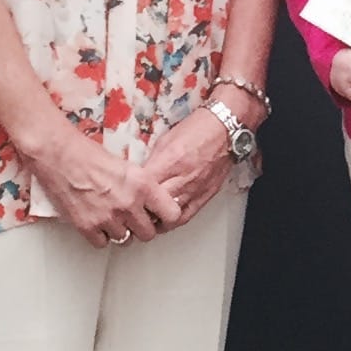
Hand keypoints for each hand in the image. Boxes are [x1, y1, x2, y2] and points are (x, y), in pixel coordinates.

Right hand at [21, 125, 175, 248]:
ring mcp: (107, 217)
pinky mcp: (87, 226)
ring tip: (112, 217)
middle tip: (134, 219)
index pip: (171, 214)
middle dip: (142, 227)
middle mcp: (128, 204)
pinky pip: (103, 243)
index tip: (161, 217)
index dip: (166, 217)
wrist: (59, 155)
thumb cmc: (89, 154)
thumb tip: (153, 203)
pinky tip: (98, 222)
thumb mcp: (128, 166)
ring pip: (125, 240)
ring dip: (120, 231)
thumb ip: (143, 187)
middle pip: (148, 233)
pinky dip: (101, 236)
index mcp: (142, 185)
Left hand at [142, 106, 237, 220]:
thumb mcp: (165, 140)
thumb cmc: (196, 129)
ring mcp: (194, 190)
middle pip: (154, 206)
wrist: (225, 129)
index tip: (125, 197)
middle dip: (140, 211)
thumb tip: (140, 176)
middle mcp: (181, 179)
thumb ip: (152, 161)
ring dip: (156, 220)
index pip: (143, 188)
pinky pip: (187, 216)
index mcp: (168, 162)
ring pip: (169, 216)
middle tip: (131, 212)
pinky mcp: (205, 195)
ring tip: (146, 219)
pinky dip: (174, 221)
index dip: (131, 196)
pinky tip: (166, 220)